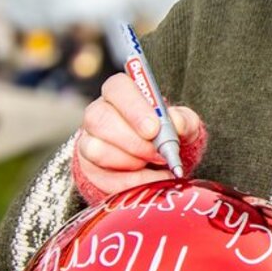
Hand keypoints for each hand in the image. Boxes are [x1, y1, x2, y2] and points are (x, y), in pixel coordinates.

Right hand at [75, 73, 203, 196]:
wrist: (158, 163)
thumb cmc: (167, 134)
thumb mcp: (182, 124)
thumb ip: (183, 120)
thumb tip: (176, 122)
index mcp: (120, 92)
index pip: (117, 88)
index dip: (134, 108)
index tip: (154, 129)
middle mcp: (98, 112)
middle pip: (99, 119)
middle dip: (132, 141)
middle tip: (157, 153)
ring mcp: (88, 140)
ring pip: (96, 150)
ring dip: (130, 162)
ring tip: (154, 164)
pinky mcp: (88, 168)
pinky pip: (103, 178)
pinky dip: (131, 182)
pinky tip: (150, 179)